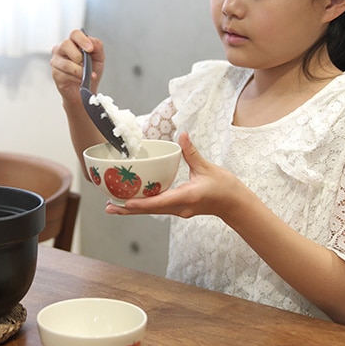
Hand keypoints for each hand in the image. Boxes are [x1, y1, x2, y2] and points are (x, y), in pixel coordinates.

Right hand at [50, 29, 105, 103]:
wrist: (86, 89)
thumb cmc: (90, 71)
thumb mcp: (98, 58)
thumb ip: (97, 47)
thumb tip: (92, 42)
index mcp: (73, 42)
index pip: (75, 34)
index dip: (82, 40)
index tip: (90, 49)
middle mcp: (62, 49)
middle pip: (65, 44)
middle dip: (78, 55)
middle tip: (86, 63)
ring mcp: (56, 61)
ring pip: (66, 63)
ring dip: (79, 71)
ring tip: (88, 75)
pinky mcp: (55, 74)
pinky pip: (64, 74)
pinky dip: (76, 78)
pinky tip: (81, 80)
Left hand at [106, 132, 240, 218]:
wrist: (235, 204)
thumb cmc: (225, 187)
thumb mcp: (207, 167)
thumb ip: (191, 152)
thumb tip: (182, 134)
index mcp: (187, 197)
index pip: (160, 202)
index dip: (141, 203)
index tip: (125, 203)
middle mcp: (180, 207)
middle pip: (150, 210)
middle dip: (129, 210)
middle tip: (109, 207)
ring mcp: (179, 211)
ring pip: (153, 211)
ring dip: (134, 209)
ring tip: (114, 207)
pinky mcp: (179, 210)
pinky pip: (159, 208)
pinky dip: (144, 206)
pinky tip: (132, 202)